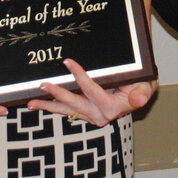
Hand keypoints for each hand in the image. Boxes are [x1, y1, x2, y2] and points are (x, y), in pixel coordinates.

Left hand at [27, 59, 154, 126]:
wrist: (139, 92)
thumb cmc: (141, 86)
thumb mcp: (147, 87)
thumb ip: (142, 93)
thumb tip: (139, 100)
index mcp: (112, 108)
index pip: (91, 90)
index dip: (79, 76)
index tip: (67, 61)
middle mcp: (99, 115)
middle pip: (74, 103)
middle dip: (58, 94)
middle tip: (43, 85)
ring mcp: (90, 116)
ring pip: (66, 110)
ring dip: (48, 106)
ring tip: (31, 102)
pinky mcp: (84, 114)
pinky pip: (66, 110)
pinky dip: (52, 107)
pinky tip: (37, 104)